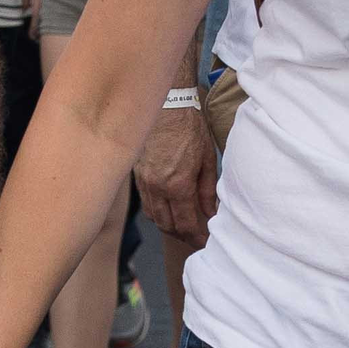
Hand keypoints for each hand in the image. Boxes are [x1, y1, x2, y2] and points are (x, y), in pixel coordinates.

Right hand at [132, 99, 220, 242]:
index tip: (204, 242)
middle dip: (182, 236)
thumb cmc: (190, 128)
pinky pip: (146, 203)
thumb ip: (208, 190)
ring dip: (168, 226)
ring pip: (154, 217)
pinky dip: (157, 212)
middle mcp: (158, 188)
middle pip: (168, 226)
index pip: (186, 224)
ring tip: (183, 226)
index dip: (196, 238)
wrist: (167, 105)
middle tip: (195, 237)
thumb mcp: (208, 160)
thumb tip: (211, 212)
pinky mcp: (137, 175)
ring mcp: (145, 182)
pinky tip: (168, 209)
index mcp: (178, 186)